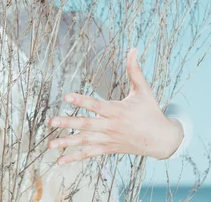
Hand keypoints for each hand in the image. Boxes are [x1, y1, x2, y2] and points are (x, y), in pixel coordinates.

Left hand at [48, 47, 183, 163]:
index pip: (96, 105)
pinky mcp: (107, 149)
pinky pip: (89, 154)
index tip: (67, 96)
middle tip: (51, 121)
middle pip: (87, 125)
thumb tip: (132, 49)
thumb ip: (134, 70)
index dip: (82, 100)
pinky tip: (59, 161)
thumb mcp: (143, 91)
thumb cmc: (151, 112)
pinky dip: (74, 158)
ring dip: (67, 142)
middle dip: (68, 123)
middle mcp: (111, 126)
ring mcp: (108, 139)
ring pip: (85, 141)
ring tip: (49, 145)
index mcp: (118, 111)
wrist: (161, 140)